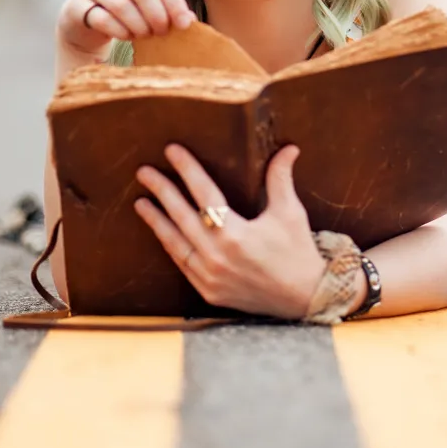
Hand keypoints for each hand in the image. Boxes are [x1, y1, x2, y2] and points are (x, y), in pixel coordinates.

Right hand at [56, 0, 195, 56]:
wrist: (85, 23)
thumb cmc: (125, 12)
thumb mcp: (148, 6)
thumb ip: (169, 9)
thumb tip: (189, 20)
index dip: (175, 2)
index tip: (184, 24)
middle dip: (157, 15)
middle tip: (162, 32)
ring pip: (122, 5)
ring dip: (139, 26)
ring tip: (144, 36)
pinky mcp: (76, 4)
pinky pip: (103, 19)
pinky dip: (120, 32)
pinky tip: (126, 36)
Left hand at [133, 144, 326, 319]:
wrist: (305, 298)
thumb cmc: (298, 253)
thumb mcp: (290, 213)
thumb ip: (280, 179)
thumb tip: (288, 148)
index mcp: (235, 234)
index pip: (204, 193)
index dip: (187, 169)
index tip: (172, 151)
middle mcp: (217, 256)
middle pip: (181, 216)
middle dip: (161, 191)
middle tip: (144, 172)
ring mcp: (209, 276)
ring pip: (174, 243)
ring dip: (156, 221)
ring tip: (141, 203)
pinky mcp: (208, 291)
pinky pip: (182, 264)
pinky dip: (171, 246)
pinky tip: (162, 233)